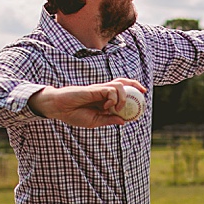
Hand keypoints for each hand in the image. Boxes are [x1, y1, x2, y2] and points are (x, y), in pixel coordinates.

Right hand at [30, 78, 144, 126]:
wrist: (60, 108)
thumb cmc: (74, 115)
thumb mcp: (95, 121)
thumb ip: (108, 120)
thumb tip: (124, 121)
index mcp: (104, 100)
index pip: (122, 92)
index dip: (133, 93)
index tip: (143, 99)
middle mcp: (103, 92)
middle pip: (123, 82)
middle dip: (135, 84)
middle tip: (143, 92)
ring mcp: (99, 89)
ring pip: (119, 86)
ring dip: (122, 98)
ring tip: (116, 109)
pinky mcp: (95, 88)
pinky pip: (110, 90)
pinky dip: (113, 99)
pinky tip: (106, 106)